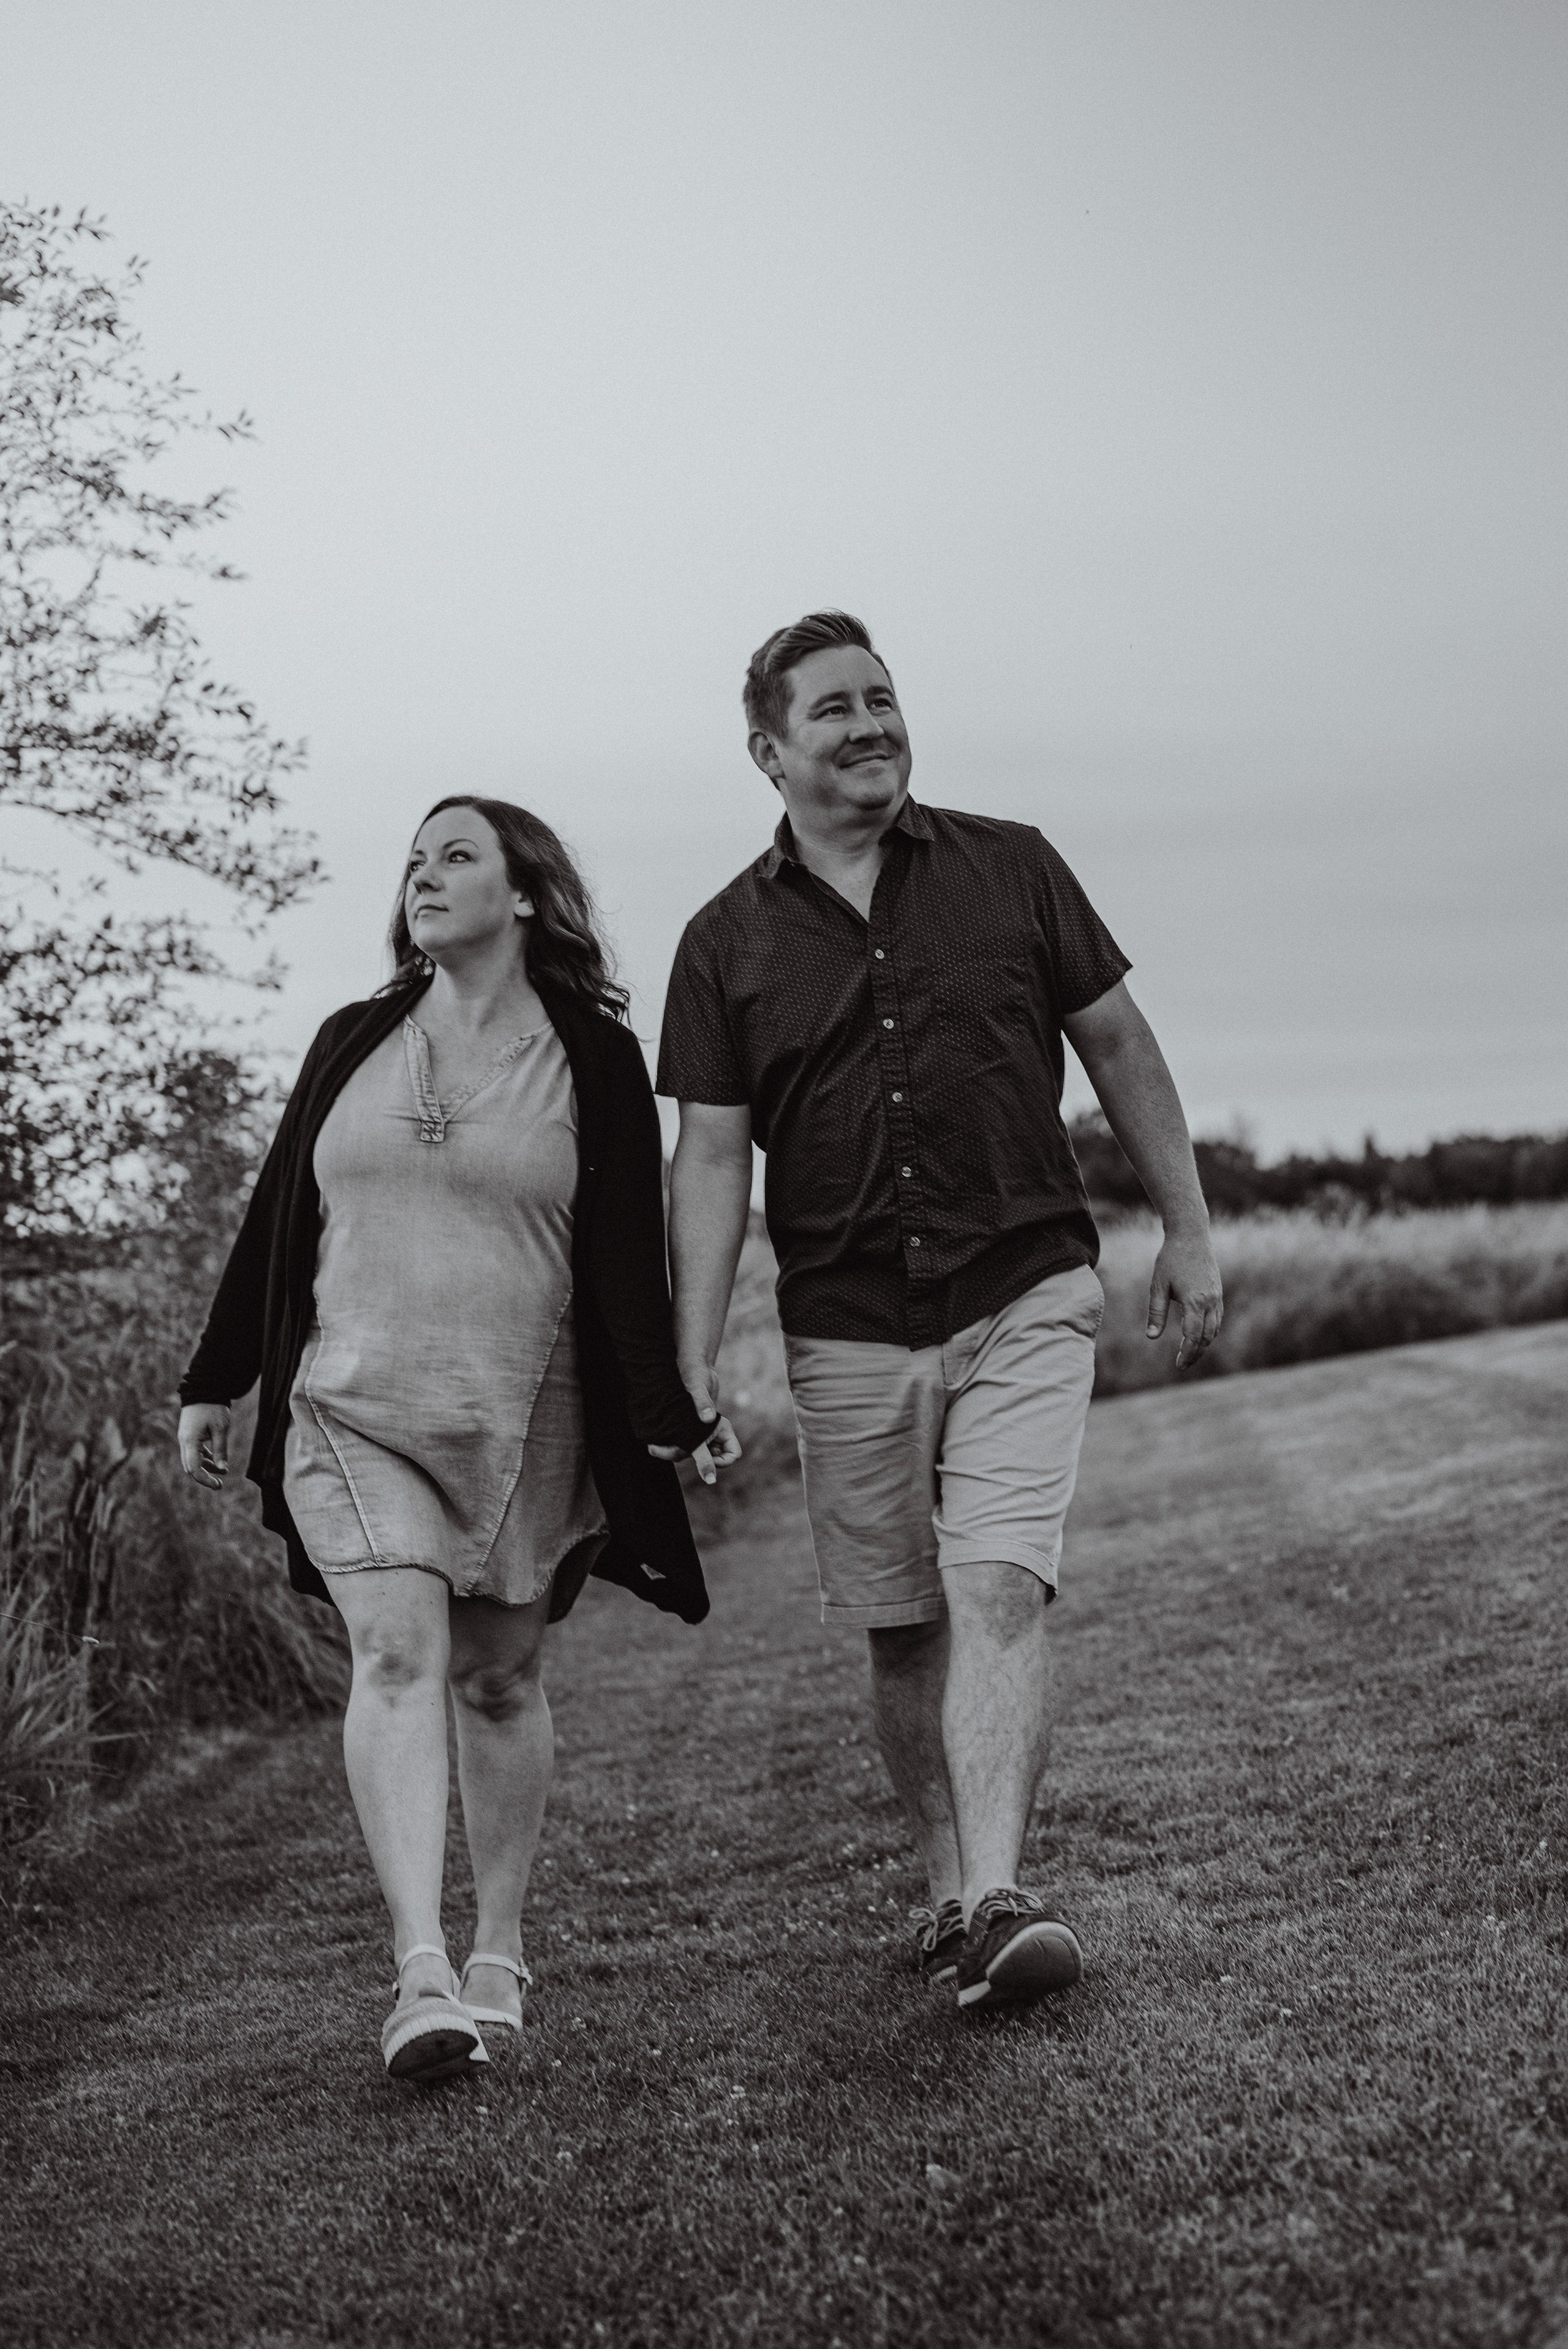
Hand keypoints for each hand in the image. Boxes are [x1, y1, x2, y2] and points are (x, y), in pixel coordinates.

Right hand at [178, 1403, 230, 1488]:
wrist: (203, 1388)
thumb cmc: (213, 1407)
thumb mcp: (221, 1428)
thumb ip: (221, 1449)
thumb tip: (222, 1469)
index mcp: (190, 1441)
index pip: (193, 1468)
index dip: (204, 1479)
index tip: (217, 1485)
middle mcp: (184, 1442)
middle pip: (191, 1467)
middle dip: (204, 1477)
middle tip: (219, 1485)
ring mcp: (186, 1438)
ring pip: (193, 1460)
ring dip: (206, 1468)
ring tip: (223, 1473)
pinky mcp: (190, 1435)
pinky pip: (195, 1452)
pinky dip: (205, 1458)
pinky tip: (218, 1462)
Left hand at [647, 1367, 744, 1485]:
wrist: (686, 1363)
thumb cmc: (696, 1372)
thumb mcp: (697, 1385)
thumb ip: (702, 1402)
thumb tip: (708, 1418)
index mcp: (722, 1426)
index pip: (732, 1454)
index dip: (721, 1462)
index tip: (705, 1457)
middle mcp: (712, 1432)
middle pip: (708, 1459)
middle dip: (689, 1458)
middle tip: (662, 1451)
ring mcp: (698, 1431)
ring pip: (691, 1452)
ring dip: (675, 1452)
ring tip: (655, 1446)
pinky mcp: (685, 1427)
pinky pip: (681, 1443)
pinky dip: (671, 1444)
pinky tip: (657, 1439)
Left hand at [1147, 1228, 1223, 1369]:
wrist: (1191, 1236)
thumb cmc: (1170, 1259)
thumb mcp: (1158, 1285)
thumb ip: (1156, 1312)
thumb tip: (1152, 1337)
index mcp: (1195, 1301)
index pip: (1192, 1336)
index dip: (1186, 1353)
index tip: (1179, 1365)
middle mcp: (1210, 1301)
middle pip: (1207, 1337)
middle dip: (1195, 1353)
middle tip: (1183, 1365)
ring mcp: (1217, 1296)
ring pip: (1215, 1329)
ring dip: (1204, 1344)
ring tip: (1190, 1354)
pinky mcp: (1218, 1292)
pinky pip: (1217, 1318)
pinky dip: (1210, 1331)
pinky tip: (1199, 1336)